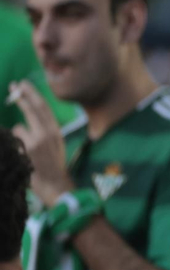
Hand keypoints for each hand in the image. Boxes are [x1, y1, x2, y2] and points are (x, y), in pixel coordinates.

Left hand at [11, 81, 69, 205]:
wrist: (56, 185)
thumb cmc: (52, 166)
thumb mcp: (55, 145)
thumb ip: (44, 132)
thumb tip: (24, 122)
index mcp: (56, 131)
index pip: (44, 108)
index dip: (33, 94)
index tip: (24, 84)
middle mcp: (49, 132)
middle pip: (34, 108)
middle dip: (23, 95)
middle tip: (14, 85)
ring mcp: (38, 140)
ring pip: (19, 128)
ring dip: (18, 136)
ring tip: (27, 151)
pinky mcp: (28, 149)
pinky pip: (15, 140)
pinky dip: (15, 146)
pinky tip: (24, 156)